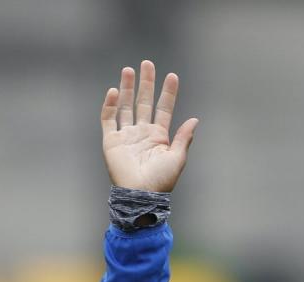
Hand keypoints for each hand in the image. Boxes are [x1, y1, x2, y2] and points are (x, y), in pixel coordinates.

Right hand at [101, 60, 198, 191]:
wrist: (141, 194)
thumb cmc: (161, 180)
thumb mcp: (177, 158)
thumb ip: (184, 137)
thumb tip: (195, 119)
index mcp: (159, 137)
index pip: (163, 109)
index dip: (168, 93)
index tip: (172, 76)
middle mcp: (142, 133)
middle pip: (144, 102)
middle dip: (146, 83)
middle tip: (147, 64)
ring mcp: (126, 136)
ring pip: (125, 107)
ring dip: (127, 89)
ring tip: (128, 70)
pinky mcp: (111, 141)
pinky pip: (109, 120)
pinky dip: (110, 106)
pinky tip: (113, 91)